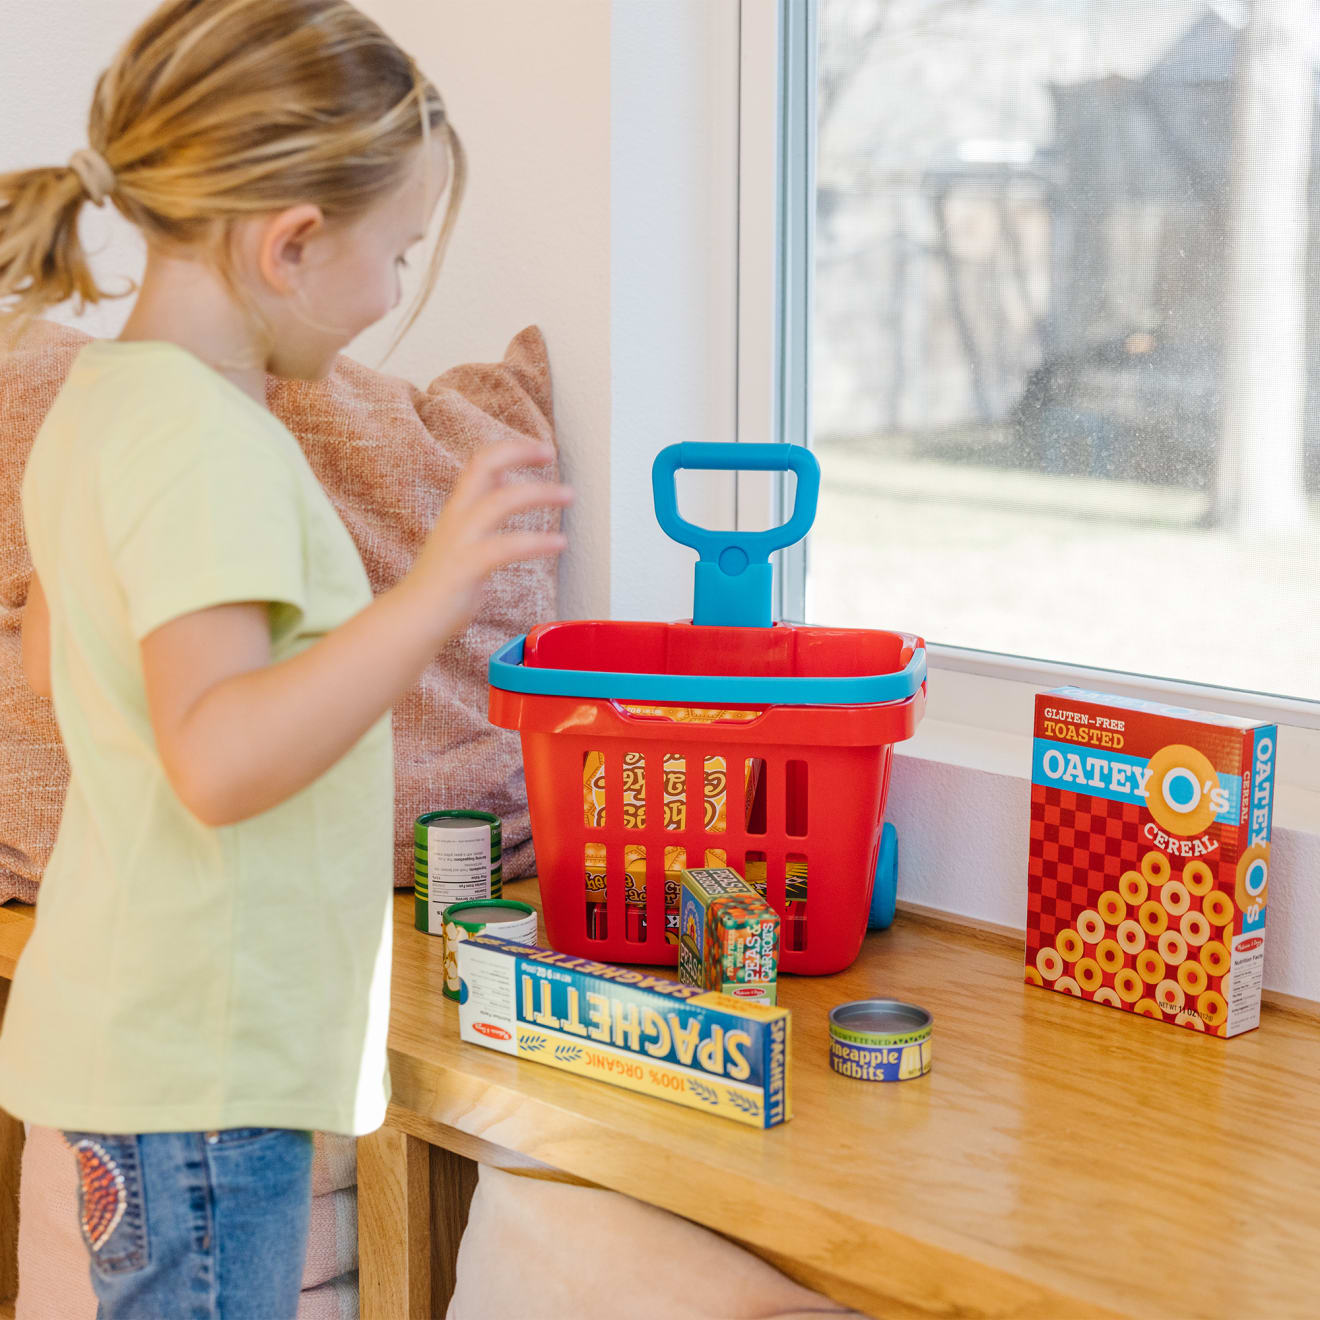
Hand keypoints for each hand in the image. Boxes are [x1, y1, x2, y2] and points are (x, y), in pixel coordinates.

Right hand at [406, 439, 571, 642]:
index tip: (542, 449)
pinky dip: (537, 542)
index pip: (480, 462)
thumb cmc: (444, 584)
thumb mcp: (464, 538)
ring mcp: (461, 540)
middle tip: (552, 453)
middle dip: (519, 452)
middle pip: (483, 466)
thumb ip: (483, 512)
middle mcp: (457, 517)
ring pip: (500, 501)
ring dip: (539, 493)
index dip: (511, 449)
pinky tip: (560, 543)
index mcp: (458, 509)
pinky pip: (506, 546)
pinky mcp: (467, 567)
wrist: (413, 619)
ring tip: (569, 494)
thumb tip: (504, 486)